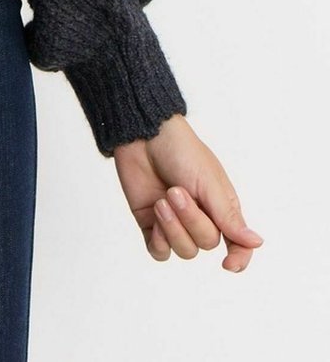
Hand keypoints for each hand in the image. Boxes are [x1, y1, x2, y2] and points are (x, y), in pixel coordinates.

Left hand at [111, 113, 263, 270]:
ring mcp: (176, 223)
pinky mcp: (152, 225)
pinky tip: (155, 218)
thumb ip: (229, 217)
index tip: (228, 265)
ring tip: (162, 200)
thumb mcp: (209, 182)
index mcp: (222, 208)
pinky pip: (160, 252)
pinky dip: (158, 241)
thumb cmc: (181, 152)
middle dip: (190, 219)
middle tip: (175, 191)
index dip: (238, 259)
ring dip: (172, 226)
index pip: (238, 244)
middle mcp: (202, 219)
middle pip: (206, 243)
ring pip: (184, 251)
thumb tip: (257, 243)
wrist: (144, 137)